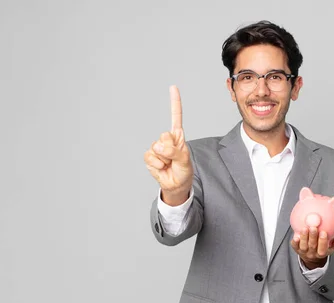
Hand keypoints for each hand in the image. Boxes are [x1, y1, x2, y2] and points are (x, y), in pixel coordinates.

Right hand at [144, 85, 192, 204]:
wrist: (176, 185)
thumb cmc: (183, 170)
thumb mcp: (184, 160)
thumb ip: (175, 152)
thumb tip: (160, 147)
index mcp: (178, 136)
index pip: (176, 116)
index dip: (174, 102)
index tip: (173, 87)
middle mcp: (167, 139)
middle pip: (164, 135)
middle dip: (170, 149)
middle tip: (174, 158)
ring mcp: (157, 147)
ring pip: (157, 147)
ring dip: (164, 159)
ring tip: (169, 164)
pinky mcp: (149, 156)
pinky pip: (150, 156)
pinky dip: (156, 164)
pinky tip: (161, 167)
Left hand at [291, 227, 333, 268]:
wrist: (311, 256)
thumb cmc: (324, 246)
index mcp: (324, 252)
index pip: (325, 249)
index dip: (324, 242)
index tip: (325, 232)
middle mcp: (314, 253)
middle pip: (314, 247)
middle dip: (314, 238)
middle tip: (314, 228)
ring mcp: (305, 252)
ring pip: (304, 246)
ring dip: (305, 237)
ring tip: (305, 228)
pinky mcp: (297, 250)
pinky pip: (295, 247)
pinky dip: (295, 242)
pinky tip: (296, 235)